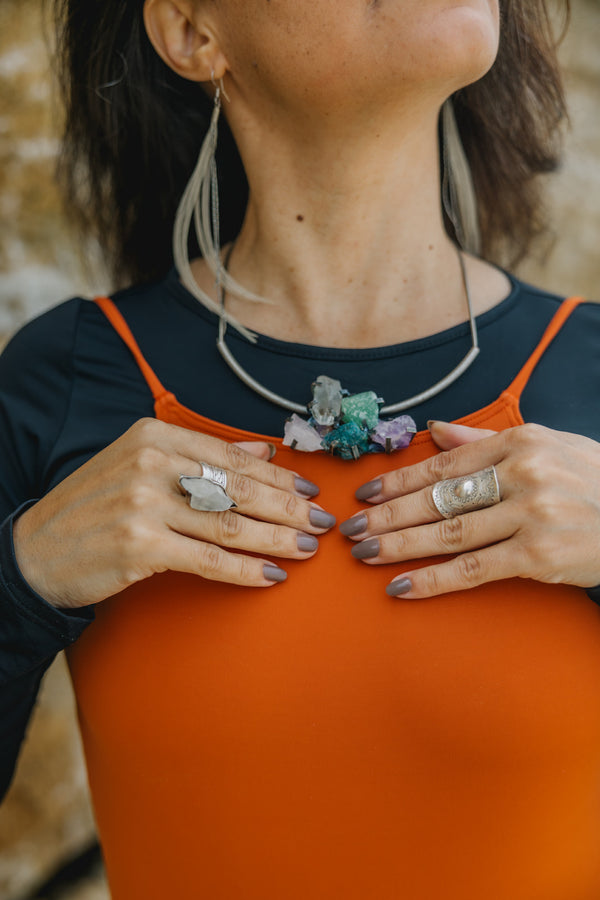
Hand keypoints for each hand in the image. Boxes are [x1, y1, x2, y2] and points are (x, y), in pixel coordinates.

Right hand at [13, 419, 335, 609]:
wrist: (37, 549)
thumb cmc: (96, 505)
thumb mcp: (141, 463)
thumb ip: (203, 454)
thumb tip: (265, 448)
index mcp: (155, 437)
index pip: (234, 456)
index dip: (279, 475)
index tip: (310, 489)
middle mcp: (150, 464)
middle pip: (239, 488)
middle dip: (289, 507)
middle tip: (322, 521)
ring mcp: (143, 505)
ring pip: (231, 523)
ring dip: (277, 538)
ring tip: (306, 548)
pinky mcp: (140, 547)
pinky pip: (208, 559)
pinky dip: (245, 569)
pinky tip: (271, 576)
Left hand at [340, 421, 599, 598]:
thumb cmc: (594, 480)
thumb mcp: (549, 445)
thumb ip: (487, 441)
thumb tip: (435, 430)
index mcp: (520, 442)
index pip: (444, 464)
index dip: (399, 480)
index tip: (366, 492)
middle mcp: (523, 474)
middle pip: (438, 498)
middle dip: (388, 514)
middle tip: (349, 527)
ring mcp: (531, 515)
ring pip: (448, 533)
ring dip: (399, 545)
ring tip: (363, 553)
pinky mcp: (539, 556)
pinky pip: (474, 569)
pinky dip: (433, 579)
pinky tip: (401, 586)